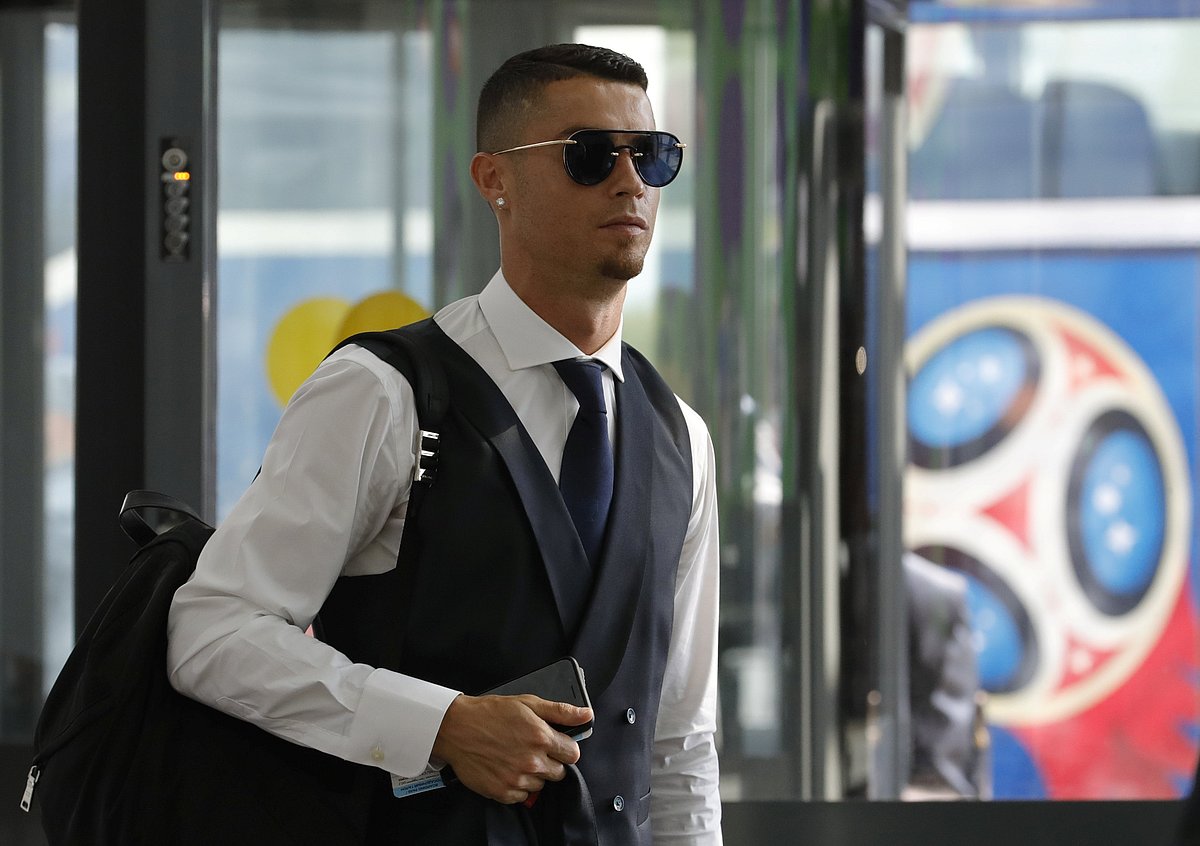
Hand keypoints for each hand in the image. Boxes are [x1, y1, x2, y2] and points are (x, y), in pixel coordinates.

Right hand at [431, 693, 592, 803]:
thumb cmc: (490, 713)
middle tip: (531, 748)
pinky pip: (522, 796)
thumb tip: (586, 715)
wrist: (456, 728)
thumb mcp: (528, 703)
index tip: (555, 744)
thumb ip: (560, 711)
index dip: (565, 747)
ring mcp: (517, 779)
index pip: (573, 754)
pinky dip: (517, 786)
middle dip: (550, 761)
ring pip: (541, 784)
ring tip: (516, 757)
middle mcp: (532, 762)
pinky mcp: (502, 792)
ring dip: (533, 774)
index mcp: (541, 738)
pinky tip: (506, 768)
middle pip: (559, 772)